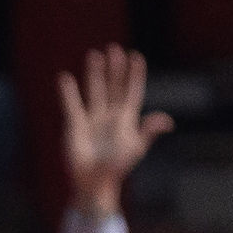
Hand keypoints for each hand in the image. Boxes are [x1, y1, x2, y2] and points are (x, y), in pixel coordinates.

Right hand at [57, 44, 171, 219]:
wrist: (94, 183)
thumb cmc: (117, 167)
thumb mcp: (135, 148)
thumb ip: (148, 131)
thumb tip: (167, 120)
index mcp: (126, 119)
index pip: (132, 91)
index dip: (134, 75)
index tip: (136, 57)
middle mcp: (109, 115)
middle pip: (113, 86)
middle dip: (114, 68)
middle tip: (114, 49)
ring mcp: (92, 119)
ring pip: (94, 91)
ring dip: (94, 74)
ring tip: (94, 55)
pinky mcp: (75, 126)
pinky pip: (71, 106)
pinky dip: (68, 93)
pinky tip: (65, 78)